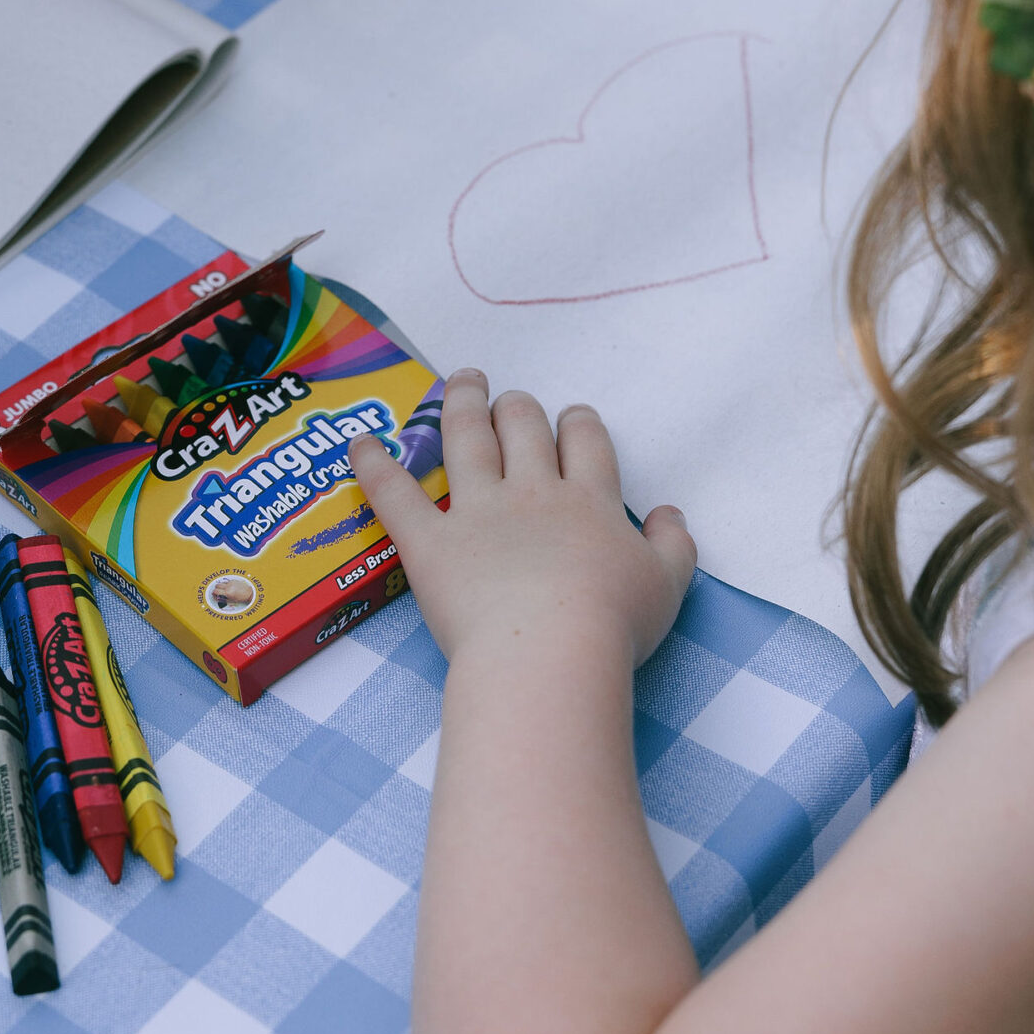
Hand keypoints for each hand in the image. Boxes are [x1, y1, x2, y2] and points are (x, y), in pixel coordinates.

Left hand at [350, 369, 694, 667]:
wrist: (550, 652)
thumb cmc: (613, 626)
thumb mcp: (667, 586)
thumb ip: (673, 545)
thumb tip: (669, 513)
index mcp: (588, 501)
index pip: (584, 442)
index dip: (577, 424)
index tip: (572, 419)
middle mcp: (533, 492)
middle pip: (524, 427)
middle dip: (517, 408)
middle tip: (510, 401)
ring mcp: (478, 512)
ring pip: (468, 439)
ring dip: (463, 403)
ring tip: (460, 382)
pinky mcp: (430, 543)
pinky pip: (396, 495)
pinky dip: (374, 465)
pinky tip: (360, 442)